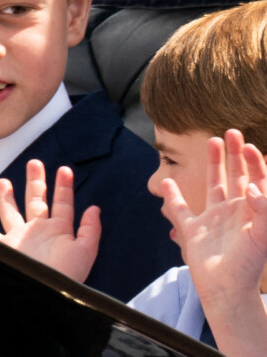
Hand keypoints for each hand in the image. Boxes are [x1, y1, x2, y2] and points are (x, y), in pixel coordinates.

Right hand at [0, 159, 100, 281]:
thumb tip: (94, 208)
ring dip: (7, 197)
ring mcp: (18, 240)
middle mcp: (37, 232)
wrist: (41, 298)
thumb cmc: (65, 280)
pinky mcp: (3, 248)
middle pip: (35, 201)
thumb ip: (90, 230)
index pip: (62, 204)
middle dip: (36, 182)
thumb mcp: (84, 252)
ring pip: (10, 212)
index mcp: (58, 231)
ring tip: (3, 182)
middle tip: (34, 163)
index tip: (65, 170)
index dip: (64, 187)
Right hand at [160, 130, 266, 355]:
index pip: (256, 179)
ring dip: (213, 164)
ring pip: (213, 185)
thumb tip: (256, 187)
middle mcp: (234, 212)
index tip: (247, 145)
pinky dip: (172, 195)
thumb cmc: (249, 265)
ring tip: (213, 141)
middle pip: (237, 176)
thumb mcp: (262, 236)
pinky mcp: (193, 230)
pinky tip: (166, 181)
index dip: (253, 161)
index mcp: (251, 212)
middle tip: (233, 132)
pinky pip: (180, 209)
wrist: (226, 291)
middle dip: (236, 154)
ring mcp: (213, 219)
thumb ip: (262, 210)